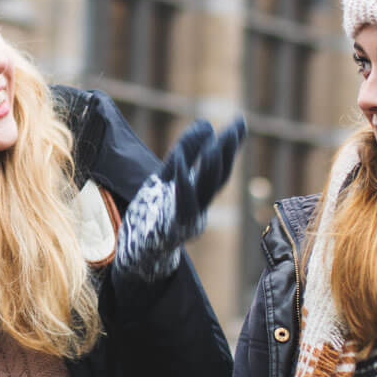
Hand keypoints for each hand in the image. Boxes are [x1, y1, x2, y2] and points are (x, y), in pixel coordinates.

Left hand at [116, 117, 247, 283]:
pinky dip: (182, 185)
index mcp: (199, 195)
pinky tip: (181, 165)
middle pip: (219, 176)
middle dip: (228, 150)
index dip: (230, 144)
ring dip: (211, 166)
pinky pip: (180, 205)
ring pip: (205, 191)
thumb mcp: (166, 177)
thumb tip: (206, 124)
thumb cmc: (153, 214)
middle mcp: (199, 207)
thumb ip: (185, 153)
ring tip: (217, 142)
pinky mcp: (171, 228)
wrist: (136, 255)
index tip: (240, 121)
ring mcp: (187, 219)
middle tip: (238, 125)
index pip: (220, 166)